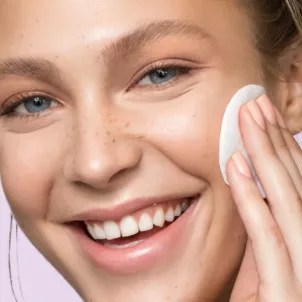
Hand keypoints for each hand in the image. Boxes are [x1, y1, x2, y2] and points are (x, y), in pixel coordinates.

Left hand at [227, 95, 301, 301]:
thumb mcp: (266, 264)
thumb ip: (264, 227)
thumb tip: (251, 186)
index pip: (296, 183)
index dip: (281, 147)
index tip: (263, 118)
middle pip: (295, 182)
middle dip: (275, 139)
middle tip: (255, 103)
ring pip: (286, 199)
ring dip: (265, 154)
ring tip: (248, 118)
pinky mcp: (288, 294)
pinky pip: (268, 237)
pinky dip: (251, 197)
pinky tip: (235, 166)